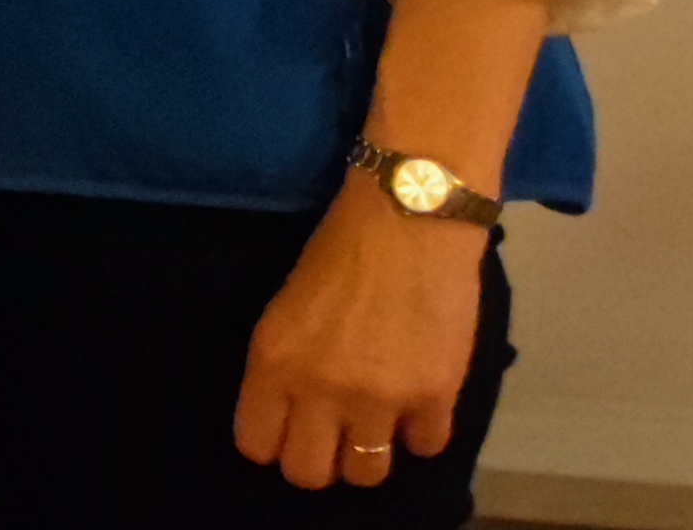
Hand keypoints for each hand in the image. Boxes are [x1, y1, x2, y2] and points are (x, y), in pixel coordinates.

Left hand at [237, 170, 490, 493]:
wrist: (409, 218)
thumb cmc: (340, 252)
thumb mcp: (285, 310)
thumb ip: (285, 366)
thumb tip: (292, 414)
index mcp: (272, 364)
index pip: (256, 445)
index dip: (273, 443)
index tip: (288, 431)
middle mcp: (320, 390)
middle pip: (309, 473)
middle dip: (319, 462)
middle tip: (332, 438)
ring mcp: (380, 398)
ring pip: (367, 474)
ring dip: (370, 455)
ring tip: (376, 427)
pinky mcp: (435, 395)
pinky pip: (426, 446)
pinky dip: (422, 432)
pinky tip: (418, 405)